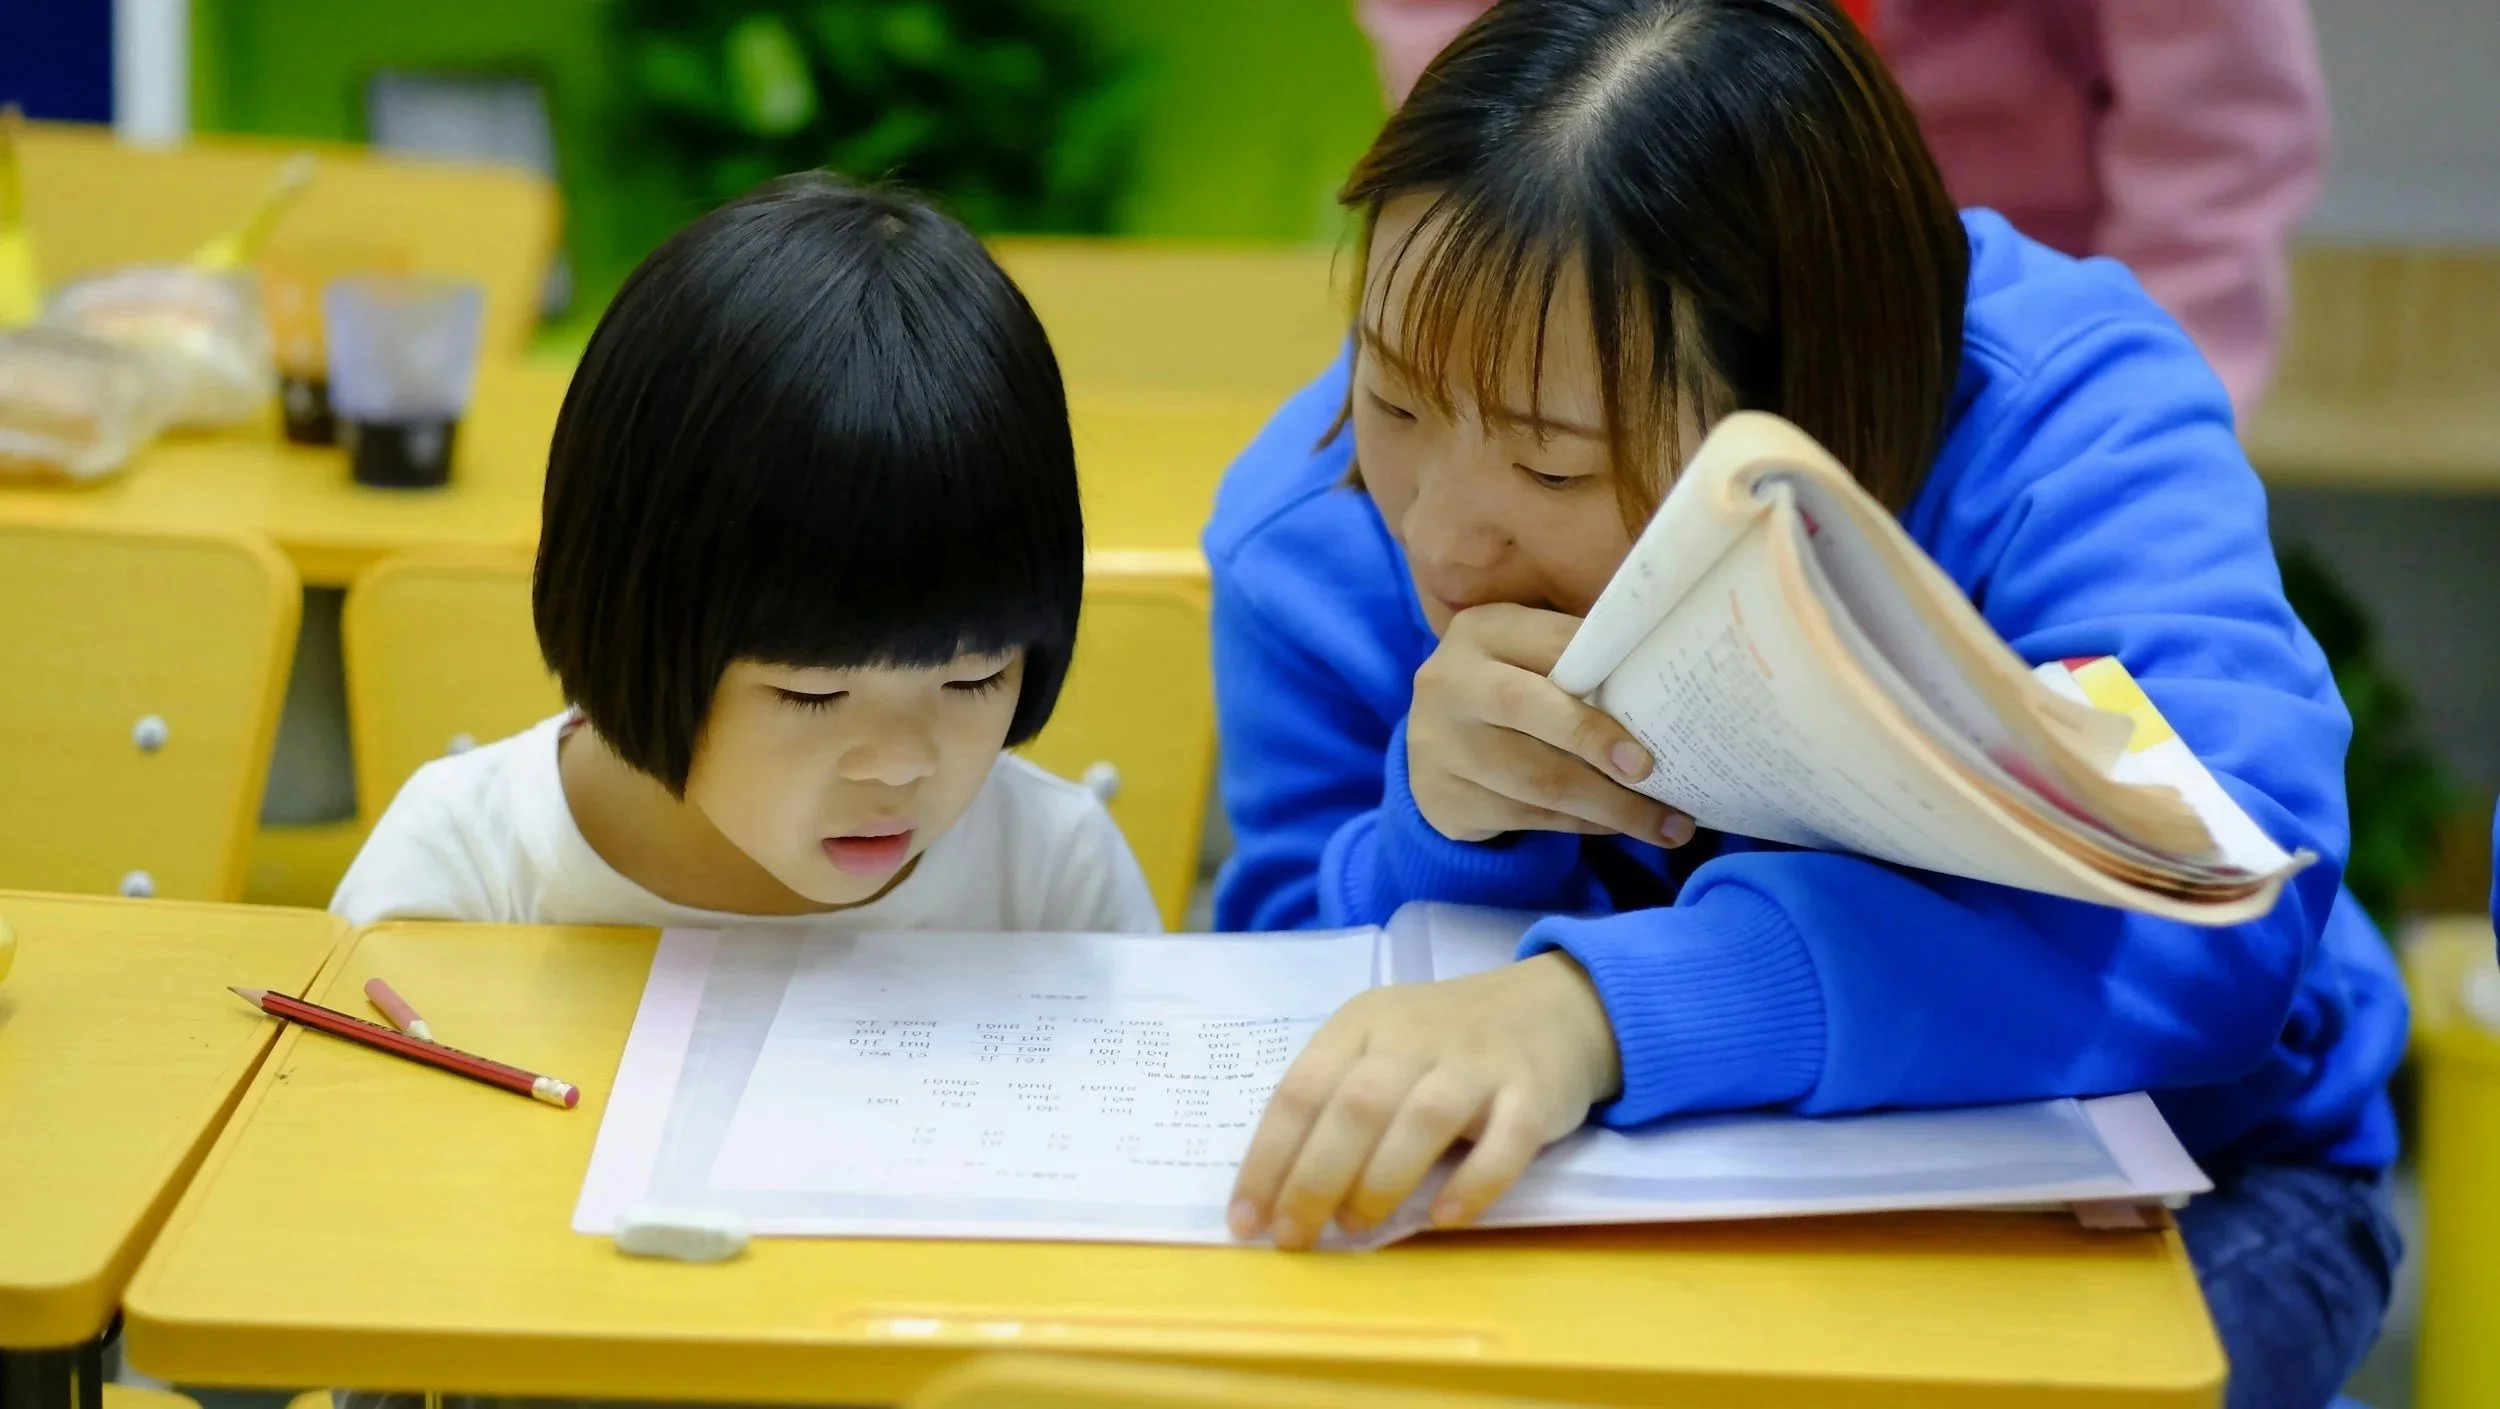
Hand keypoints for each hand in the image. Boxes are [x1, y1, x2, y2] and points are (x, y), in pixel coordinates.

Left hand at [1228, 952, 1621, 1249]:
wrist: (1554, 1005)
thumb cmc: (1446, 1042)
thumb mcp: (1380, 1046)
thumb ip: (1338, 1102)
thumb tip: (1283, 1194)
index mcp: (1362, 1023)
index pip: (1300, 1091)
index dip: (1268, 1160)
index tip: (1246, 1222)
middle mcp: (1415, 1036)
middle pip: (1355, 1108)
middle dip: (1314, 1180)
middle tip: (1296, 1237)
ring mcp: (1478, 1062)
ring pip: (1422, 1119)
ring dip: (1381, 1181)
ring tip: (1357, 1227)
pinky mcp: (1534, 1090)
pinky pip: (1506, 1140)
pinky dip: (1474, 1183)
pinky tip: (1444, 1217)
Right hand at [1408, 603, 1692, 845]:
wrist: (1434, 748)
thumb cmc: (1509, 693)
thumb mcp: (1528, 659)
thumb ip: (1581, 663)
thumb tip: (1672, 689)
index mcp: (1482, 631)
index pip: (1552, 643)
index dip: (1605, 671)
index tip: (1660, 703)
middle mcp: (1450, 682)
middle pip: (1526, 707)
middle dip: (1595, 740)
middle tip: (1650, 771)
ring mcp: (1438, 744)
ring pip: (1535, 779)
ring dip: (1609, 806)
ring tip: (1666, 826)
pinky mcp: (1442, 798)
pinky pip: (1527, 817)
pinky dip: (1581, 825)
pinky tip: (1616, 826)